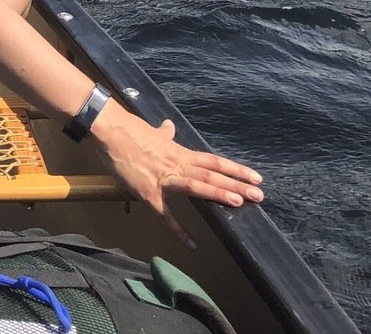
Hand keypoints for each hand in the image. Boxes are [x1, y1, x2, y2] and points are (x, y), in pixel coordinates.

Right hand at [89, 105, 264, 247]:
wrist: (111, 132)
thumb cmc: (131, 131)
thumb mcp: (152, 132)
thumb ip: (164, 134)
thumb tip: (169, 127)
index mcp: (180, 153)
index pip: (213, 162)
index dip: (235, 169)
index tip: (255, 176)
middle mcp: (177, 165)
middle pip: (212, 174)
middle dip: (236, 184)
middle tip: (259, 195)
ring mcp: (164, 179)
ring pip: (196, 186)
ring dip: (217, 194)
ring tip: (239, 202)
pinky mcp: (150, 193)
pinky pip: (166, 215)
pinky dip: (179, 230)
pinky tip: (192, 244)